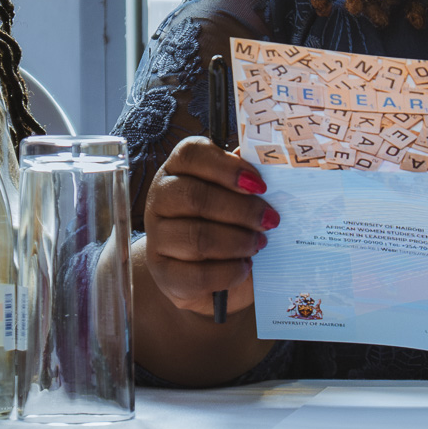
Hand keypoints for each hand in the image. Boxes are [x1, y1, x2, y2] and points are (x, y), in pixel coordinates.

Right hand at [141, 135, 276, 316]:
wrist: (199, 274)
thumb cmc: (223, 225)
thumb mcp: (233, 198)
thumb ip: (244, 181)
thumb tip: (267, 166)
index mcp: (177, 169)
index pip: (191, 154)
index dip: (227, 167)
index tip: (260, 185)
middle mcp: (159, 198)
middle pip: (194, 196)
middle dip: (241, 210)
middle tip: (271, 220)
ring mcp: (156, 237)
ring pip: (197, 237)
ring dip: (237, 242)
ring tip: (259, 244)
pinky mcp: (163, 273)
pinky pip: (199, 274)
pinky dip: (229, 272)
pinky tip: (244, 267)